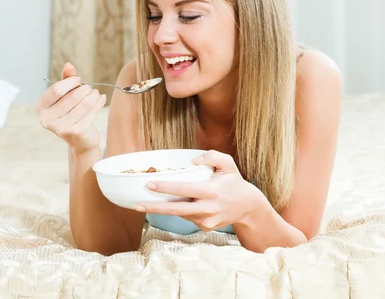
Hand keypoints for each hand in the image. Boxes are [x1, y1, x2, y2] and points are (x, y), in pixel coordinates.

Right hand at [36, 62, 106, 154]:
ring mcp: (61, 128)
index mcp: (41, 108)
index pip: (57, 90)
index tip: (79, 80)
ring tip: (96, 94)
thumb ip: (66, 80)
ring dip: (94, 95)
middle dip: (85, 89)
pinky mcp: (76, 133)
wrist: (81, 140)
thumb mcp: (66, 96)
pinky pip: (92, 112)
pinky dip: (99, 103)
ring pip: (84, 104)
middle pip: (72, 97)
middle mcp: (47, 119)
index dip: (71, 82)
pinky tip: (101, 99)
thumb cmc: (71, 114)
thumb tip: (69, 65)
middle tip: (90, 89)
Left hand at [135, 150, 264, 231]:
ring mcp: (206, 221)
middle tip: (136, 205)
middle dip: (154, 208)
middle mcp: (208, 208)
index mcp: (212, 192)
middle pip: (176, 209)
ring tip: (146, 202)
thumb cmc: (234, 182)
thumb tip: (193, 160)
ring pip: (179, 213)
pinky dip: (180, 209)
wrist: (248, 207)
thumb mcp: (228, 164)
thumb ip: (212, 156)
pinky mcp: (204, 227)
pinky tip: (175, 203)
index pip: (185, 189)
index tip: (150, 184)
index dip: (166, 188)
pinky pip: (187, 217)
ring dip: (163, 208)